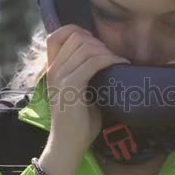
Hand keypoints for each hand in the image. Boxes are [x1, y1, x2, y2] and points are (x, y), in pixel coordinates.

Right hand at [45, 24, 129, 150]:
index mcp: (52, 68)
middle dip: (98, 42)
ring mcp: (60, 76)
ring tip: (118, 61)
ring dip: (107, 51)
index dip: (78, 31)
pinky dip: (111, 60)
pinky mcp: (71, 86)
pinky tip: (122, 65)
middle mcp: (53, 69)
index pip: (57, 35)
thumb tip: (105, 56)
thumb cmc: (78, 120)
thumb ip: (84, 72)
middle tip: (112, 56)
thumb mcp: (79, 90)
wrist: (67, 143)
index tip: (96, 43)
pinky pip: (94, 63)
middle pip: (77, 37)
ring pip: (87, 48)